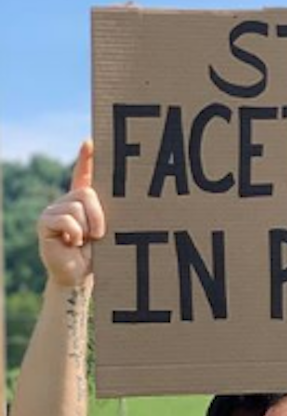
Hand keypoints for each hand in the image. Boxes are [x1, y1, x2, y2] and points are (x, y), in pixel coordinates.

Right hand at [39, 141, 106, 287]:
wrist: (80, 274)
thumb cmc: (99, 253)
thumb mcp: (108, 229)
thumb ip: (108, 211)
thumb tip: (113, 197)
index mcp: (84, 201)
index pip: (83, 174)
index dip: (86, 158)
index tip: (91, 142)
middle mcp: (67, 201)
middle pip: (87, 193)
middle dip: (99, 215)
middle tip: (100, 234)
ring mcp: (54, 210)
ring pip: (77, 207)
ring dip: (88, 228)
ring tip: (84, 240)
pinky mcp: (44, 221)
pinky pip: (65, 219)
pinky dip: (74, 233)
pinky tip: (71, 242)